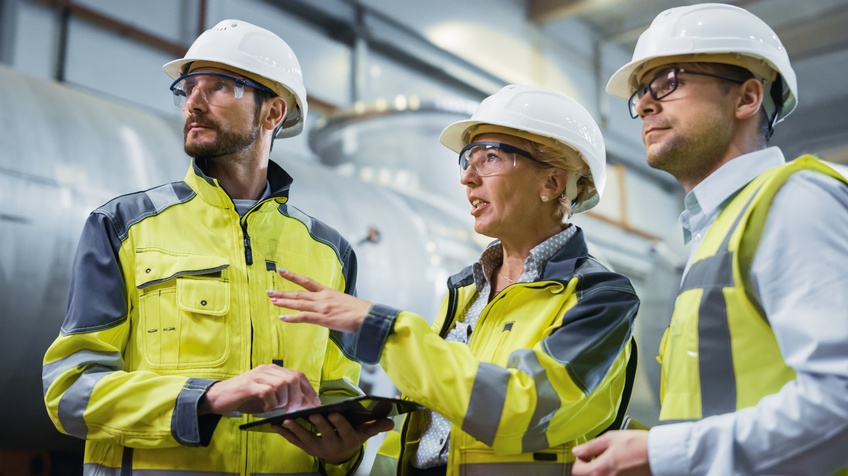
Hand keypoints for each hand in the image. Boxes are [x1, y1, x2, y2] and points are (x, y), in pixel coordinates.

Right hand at [199, 364, 319, 415]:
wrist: (217, 398)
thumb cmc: (244, 399)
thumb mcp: (267, 396)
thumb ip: (283, 397)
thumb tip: (303, 405)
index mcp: (273, 370)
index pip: (298, 375)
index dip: (309, 390)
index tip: (315, 404)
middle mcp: (267, 370)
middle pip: (293, 378)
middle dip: (298, 397)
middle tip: (295, 410)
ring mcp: (258, 376)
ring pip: (282, 384)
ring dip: (284, 400)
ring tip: (278, 408)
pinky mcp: (249, 385)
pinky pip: (268, 391)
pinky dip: (271, 402)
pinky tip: (266, 408)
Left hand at [267, 268, 371, 332]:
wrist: (368, 316)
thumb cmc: (360, 311)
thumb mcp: (344, 302)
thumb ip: (333, 303)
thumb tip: (329, 307)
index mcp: (328, 292)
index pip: (307, 282)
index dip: (293, 276)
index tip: (282, 271)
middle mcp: (322, 298)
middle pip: (299, 293)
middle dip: (283, 292)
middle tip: (269, 291)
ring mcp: (322, 307)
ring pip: (299, 303)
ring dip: (284, 302)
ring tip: (272, 300)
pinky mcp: (323, 318)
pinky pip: (304, 317)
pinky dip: (292, 317)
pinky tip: (282, 318)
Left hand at [273, 412, 393, 463]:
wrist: (342, 455)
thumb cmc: (354, 437)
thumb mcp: (366, 432)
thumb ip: (377, 425)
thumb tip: (392, 419)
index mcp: (348, 439)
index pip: (344, 431)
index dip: (338, 423)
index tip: (333, 413)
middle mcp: (333, 445)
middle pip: (325, 434)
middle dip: (318, 424)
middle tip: (311, 414)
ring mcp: (318, 448)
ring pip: (306, 439)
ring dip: (296, 430)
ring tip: (286, 421)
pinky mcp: (307, 448)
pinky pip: (295, 442)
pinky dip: (285, 434)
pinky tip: (275, 426)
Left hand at [572, 430, 651, 475]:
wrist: (659, 454)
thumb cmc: (638, 445)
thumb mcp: (610, 439)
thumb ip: (591, 446)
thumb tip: (577, 451)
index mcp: (599, 470)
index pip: (577, 471)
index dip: (579, 461)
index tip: (586, 454)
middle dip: (588, 468)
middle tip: (596, 458)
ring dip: (599, 471)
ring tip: (609, 461)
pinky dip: (610, 474)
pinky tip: (618, 466)